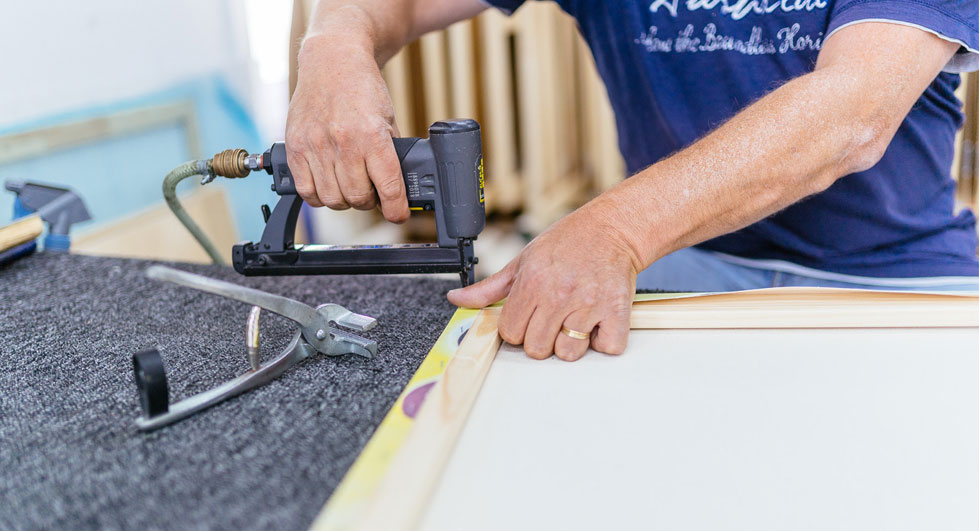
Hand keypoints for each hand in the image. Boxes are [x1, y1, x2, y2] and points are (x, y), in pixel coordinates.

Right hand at [285, 36, 408, 222]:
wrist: (333, 63)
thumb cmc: (363, 90)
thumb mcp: (388, 121)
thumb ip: (390, 155)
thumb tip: (398, 190)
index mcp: (371, 135)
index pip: (388, 187)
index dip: (396, 209)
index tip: (398, 214)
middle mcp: (343, 143)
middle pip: (357, 198)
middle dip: (369, 201)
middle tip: (372, 191)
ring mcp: (315, 146)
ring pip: (332, 199)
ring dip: (344, 200)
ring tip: (349, 185)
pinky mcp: (295, 148)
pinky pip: (306, 192)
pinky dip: (319, 196)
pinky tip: (328, 184)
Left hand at [447, 203, 641, 360]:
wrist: (612, 227)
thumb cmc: (567, 242)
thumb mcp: (523, 260)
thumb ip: (490, 288)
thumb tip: (457, 299)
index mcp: (532, 283)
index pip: (510, 333)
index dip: (518, 328)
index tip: (529, 316)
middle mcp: (559, 295)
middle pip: (537, 349)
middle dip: (542, 338)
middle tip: (552, 318)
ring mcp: (589, 304)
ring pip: (569, 353)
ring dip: (572, 343)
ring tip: (575, 319)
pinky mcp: (617, 311)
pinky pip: (606, 348)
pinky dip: (603, 341)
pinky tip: (598, 322)